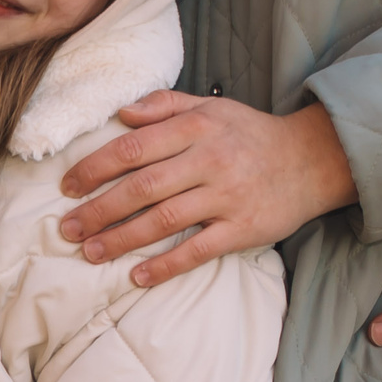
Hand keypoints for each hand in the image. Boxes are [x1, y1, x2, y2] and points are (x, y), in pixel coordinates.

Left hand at [56, 95, 354, 287]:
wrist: (313, 159)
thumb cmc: (251, 134)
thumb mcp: (211, 107)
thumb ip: (164, 105)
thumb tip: (121, 113)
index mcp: (196, 128)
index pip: (133, 148)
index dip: (94, 168)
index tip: (67, 186)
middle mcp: (209, 160)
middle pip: (141, 187)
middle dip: (98, 209)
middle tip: (67, 228)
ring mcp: (227, 196)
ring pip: (164, 220)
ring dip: (121, 238)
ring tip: (91, 252)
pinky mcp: (244, 228)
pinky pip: (198, 250)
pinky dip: (166, 265)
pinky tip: (138, 276)